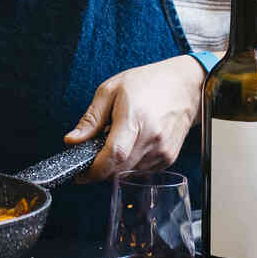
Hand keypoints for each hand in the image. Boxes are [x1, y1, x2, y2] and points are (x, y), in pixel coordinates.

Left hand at [64, 56, 203, 181]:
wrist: (184, 86)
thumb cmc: (148, 83)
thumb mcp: (110, 91)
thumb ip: (90, 119)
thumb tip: (72, 141)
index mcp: (134, 118)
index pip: (114, 154)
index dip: (95, 170)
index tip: (80, 174)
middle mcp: (152, 138)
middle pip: (119, 168)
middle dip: (101, 167)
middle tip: (94, 152)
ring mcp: (162, 150)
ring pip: (129, 172)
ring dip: (116, 164)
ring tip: (118, 139)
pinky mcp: (169, 158)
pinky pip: (142, 170)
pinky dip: (131, 163)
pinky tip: (133, 143)